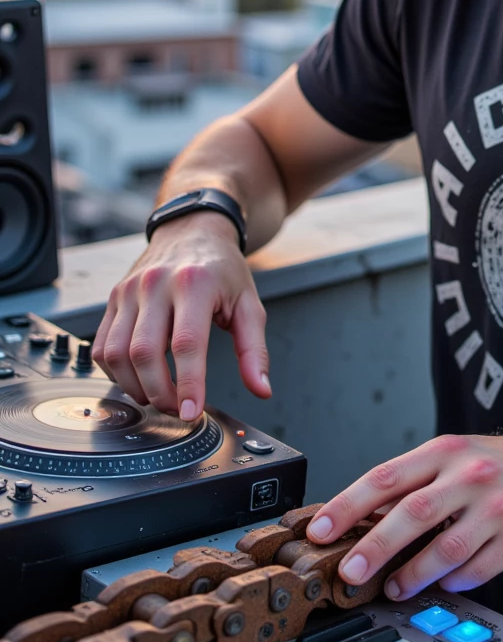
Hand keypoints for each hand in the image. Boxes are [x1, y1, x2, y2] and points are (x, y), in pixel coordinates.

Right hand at [91, 212, 269, 419]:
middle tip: (178, 409)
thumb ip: (254, 350)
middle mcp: (156, 284)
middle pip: (144, 353)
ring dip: (135, 387)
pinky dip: (115, 373)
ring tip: (159, 397)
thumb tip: (261, 389)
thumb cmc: (222, 270)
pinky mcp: (113, 298)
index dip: (189, 384)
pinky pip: (102, 346)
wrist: (192, 230)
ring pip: (116, 353)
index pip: (186, 343)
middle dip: (159, 392)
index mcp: (195, 283)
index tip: (192, 412)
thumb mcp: (248, 304)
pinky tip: (138, 379)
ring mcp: (129, 290)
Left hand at [305, 432, 502, 598]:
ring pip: (443, 550)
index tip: (320, 530)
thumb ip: (419, 481)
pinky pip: (476, 570)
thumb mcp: (461, 456)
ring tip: (396, 587)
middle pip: (411, 514)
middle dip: (374, 547)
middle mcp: (471, 476)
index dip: (348, 505)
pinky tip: (445, 584)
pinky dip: (455, 581)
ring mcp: (497, 509)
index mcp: (447, 451)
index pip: (386, 477)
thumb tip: (365, 516)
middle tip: (350, 572)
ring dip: (412, 575)